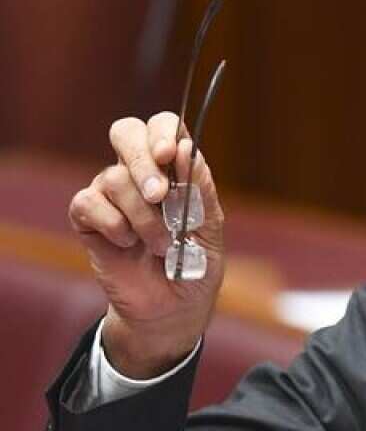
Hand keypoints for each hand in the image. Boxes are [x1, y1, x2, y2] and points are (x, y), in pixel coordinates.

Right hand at [68, 112, 225, 377]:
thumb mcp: (210, 226)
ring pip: (114, 177)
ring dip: (142, 215)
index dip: (163, 130)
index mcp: (174, 167)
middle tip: (160, 195)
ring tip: (161, 245)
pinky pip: (87, 202)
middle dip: (142, 159)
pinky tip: (127, 244)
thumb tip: (185, 149)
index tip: (170, 153)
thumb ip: (199, 188)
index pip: (162, 126)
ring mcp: (111, 193)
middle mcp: (139, 172)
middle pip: (126, 132)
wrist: (173, 307)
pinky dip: (112, 224)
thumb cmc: (195, 263)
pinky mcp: (88, 218)